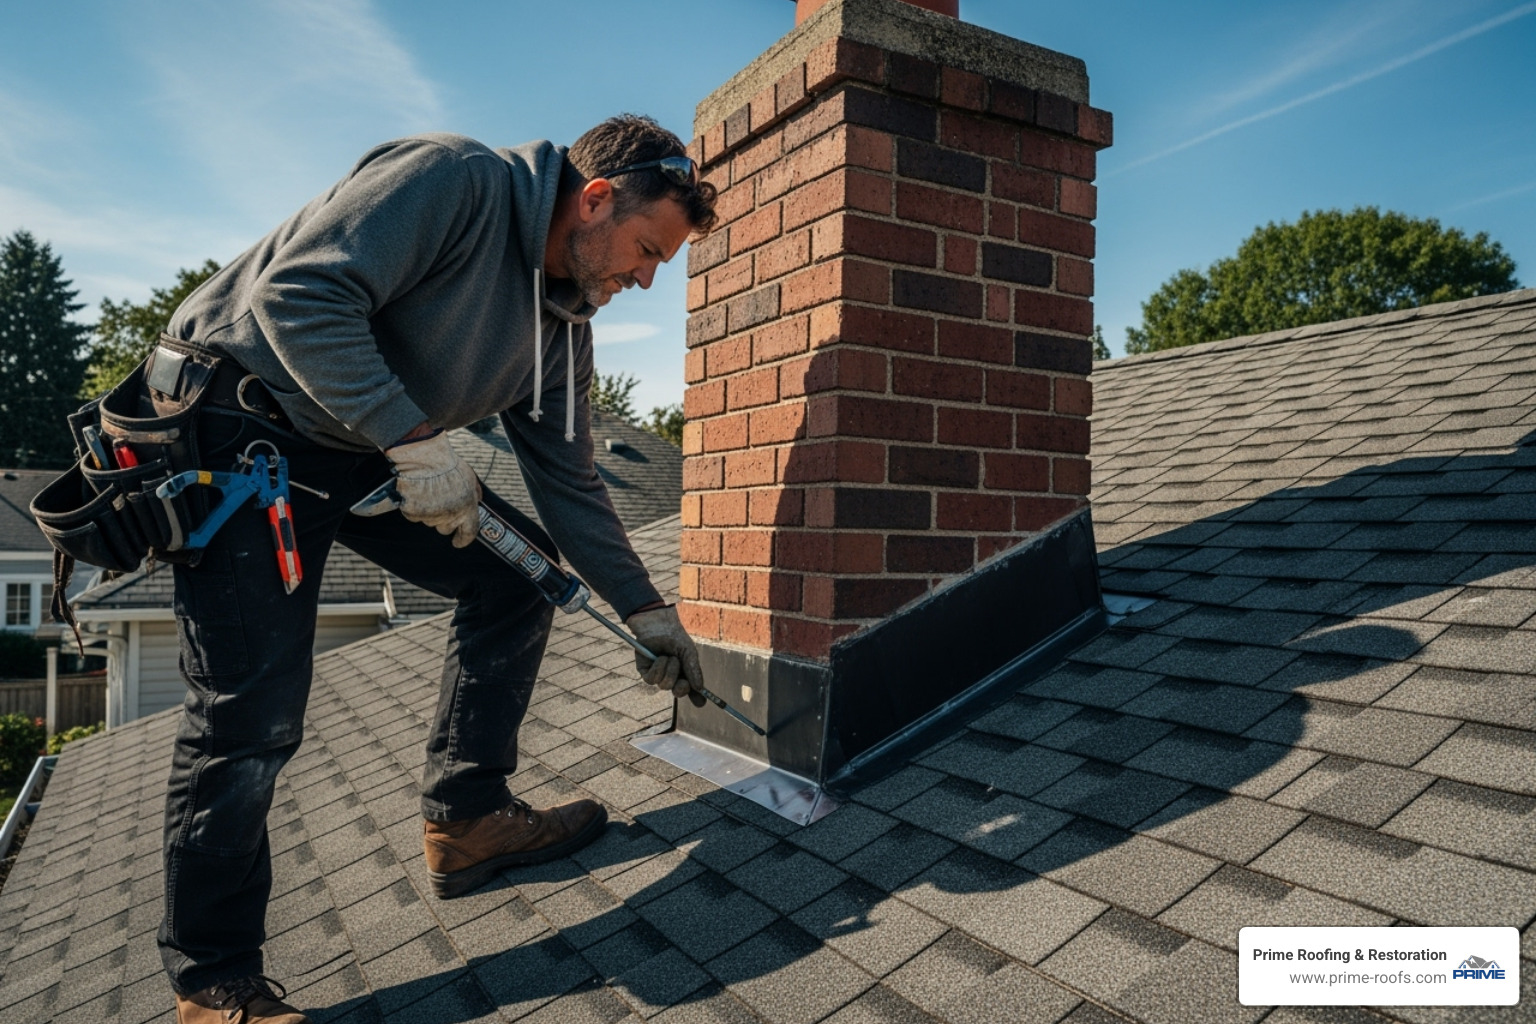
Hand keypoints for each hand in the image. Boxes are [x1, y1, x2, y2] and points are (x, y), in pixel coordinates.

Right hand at [384, 430, 479, 546]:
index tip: (458, 543)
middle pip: (445, 529)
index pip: (469, 532)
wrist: (424, 458)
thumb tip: (477, 502)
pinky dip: (414, 507)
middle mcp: (450, 516)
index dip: (463, 540)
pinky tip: (417, 493)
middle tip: (440, 503)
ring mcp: (431, 516)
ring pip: (429, 521)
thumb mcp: (470, 478)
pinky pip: (414, 515)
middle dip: (444, 520)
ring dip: (429, 512)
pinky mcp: (413, 513)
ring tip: (428, 492)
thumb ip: (474, 493)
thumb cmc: (448, 465)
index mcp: (467, 508)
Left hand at [626, 605, 705, 706]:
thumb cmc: (674, 636)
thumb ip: (694, 670)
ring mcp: (658, 674)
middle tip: (683, 681)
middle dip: (681, 688)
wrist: (658, 624)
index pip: (691, 689)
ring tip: (669, 657)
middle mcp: (671, 675)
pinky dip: (658, 669)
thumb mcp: (688, 652)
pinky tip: (659, 658)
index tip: (701, 703)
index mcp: (684, 672)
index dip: (696, 698)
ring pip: (665, 685)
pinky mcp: (645, 671)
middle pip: (678, 692)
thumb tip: (700, 688)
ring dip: (670, 671)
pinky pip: (652, 679)